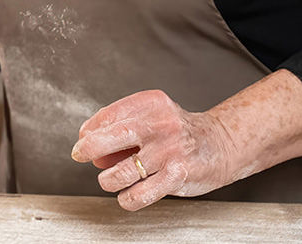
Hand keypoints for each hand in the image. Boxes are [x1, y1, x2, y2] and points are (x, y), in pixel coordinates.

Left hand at [72, 89, 241, 210]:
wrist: (221, 144)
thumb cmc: (178, 131)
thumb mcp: (151, 117)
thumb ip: (120, 128)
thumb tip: (90, 150)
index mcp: (151, 103)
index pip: (108, 115)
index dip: (89, 131)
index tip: (83, 140)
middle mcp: (160, 125)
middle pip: (112, 137)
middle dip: (89, 149)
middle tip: (81, 155)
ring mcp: (169, 151)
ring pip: (121, 172)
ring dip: (108, 179)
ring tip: (110, 179)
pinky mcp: (177, 176)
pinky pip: (139, 194)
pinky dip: (126, 198)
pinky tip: (127, 195)